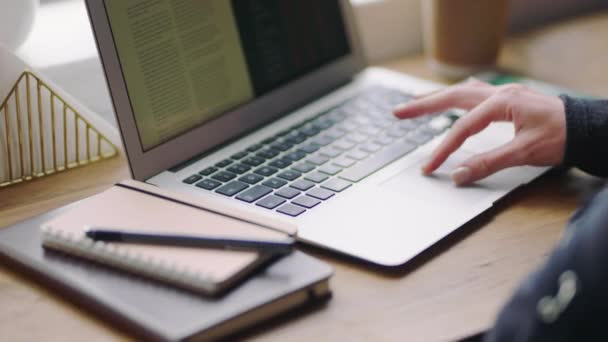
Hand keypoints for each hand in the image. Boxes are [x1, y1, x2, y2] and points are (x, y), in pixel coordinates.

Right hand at [393, 79, 566, 185]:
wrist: (588, 128)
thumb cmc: (562, 137)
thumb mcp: (524, 153)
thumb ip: (488, 163)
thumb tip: (459, 175)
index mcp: (502, 103)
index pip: (462, 128)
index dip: (443, 149)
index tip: (429, 167)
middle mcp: (499, 94)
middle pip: (452, 97)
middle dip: (423, 105)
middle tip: (398, 112)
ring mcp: (503, 95)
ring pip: (461, 92)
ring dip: (436, 97)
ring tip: (415, 102)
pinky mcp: (508, 100)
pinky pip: (474, 93)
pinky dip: (457, 96)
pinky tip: (452, 96)